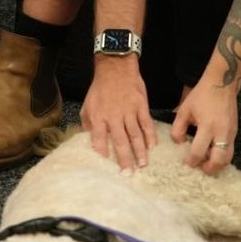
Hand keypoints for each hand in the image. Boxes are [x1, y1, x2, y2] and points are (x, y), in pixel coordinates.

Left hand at [81, 55, 154, 169]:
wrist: (115, 68)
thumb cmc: (100, 89)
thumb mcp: (87, 106)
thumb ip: (88, 125)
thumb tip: (90, 142)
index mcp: (98, 117)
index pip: (98, 140)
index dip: (102, 155)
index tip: (106, 169)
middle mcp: (114, 116)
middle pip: (120, 141)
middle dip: (125, 159)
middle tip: (129, 173)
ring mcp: (129, 111)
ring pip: (135, 135)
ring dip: (140, 151)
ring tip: (143, 165)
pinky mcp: (141, 106)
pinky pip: (146, 124)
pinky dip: (150, 136)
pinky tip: (153, 147)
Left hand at [169, 82, 237, 173]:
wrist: (222, 84)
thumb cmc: (202, 96)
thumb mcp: (184, 110)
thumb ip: (177, 129)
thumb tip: (179, 144)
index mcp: (208, 126)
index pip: (199, 152)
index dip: (191, 161)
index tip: (185, 162)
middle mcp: (222, 132)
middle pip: (219, 161)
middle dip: (208, 169)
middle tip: (199, 167)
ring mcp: (231, 133)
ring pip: (228, 158)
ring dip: (216, 164)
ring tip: (205, 161)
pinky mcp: (235, 132)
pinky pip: (229, 150)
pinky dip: (220, 156)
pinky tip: (211, 152)